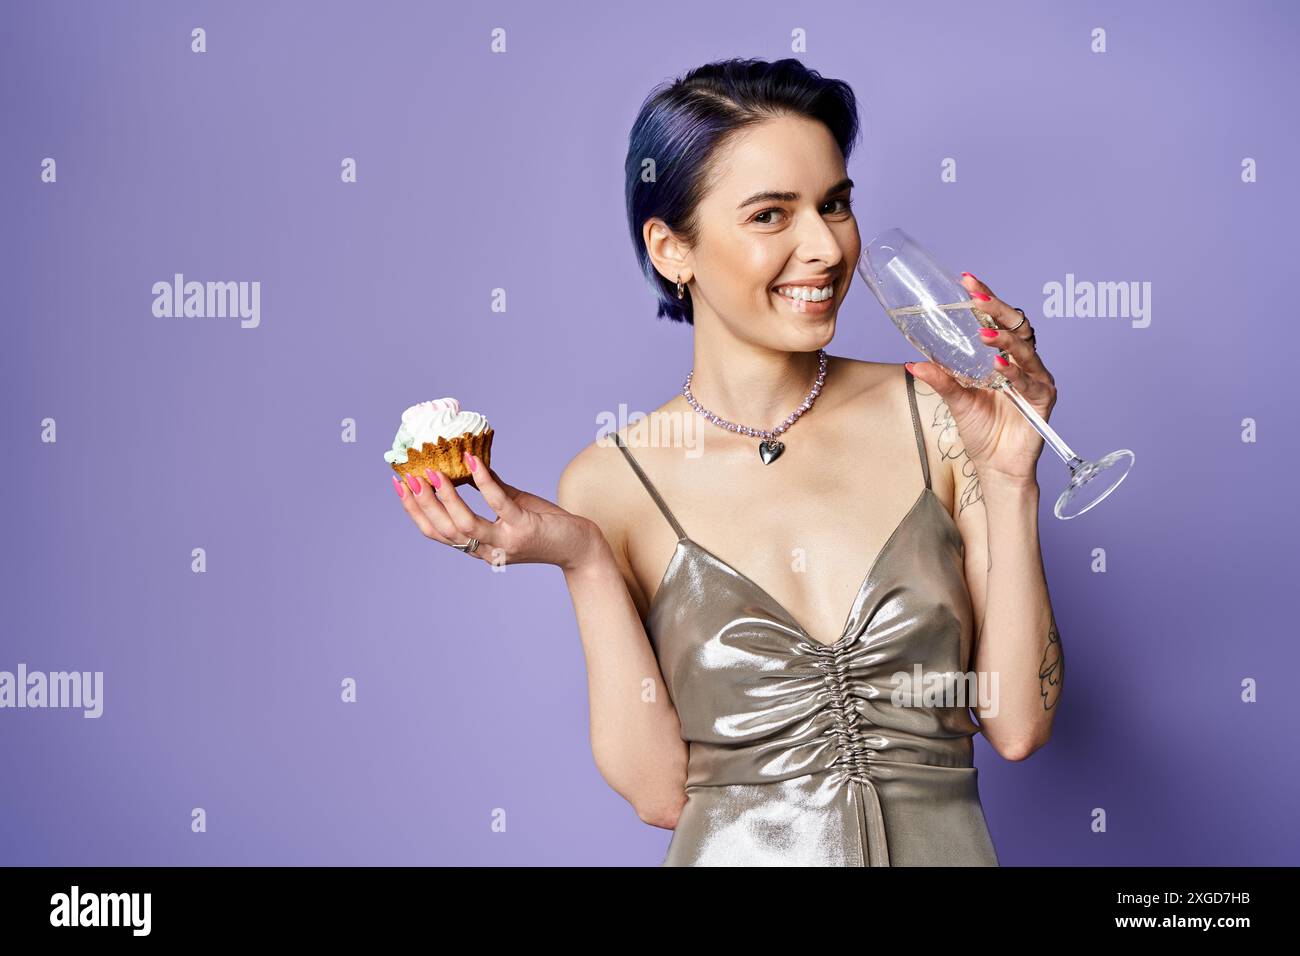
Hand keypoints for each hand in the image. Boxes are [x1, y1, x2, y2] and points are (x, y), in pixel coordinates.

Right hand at [392, 453, 599, 570]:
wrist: (579, 545)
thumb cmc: (546, 525)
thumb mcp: (512, 505)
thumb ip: (490, 488)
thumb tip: (467, 461)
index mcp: (478, 546)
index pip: (437, 532)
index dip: (415, 511)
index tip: (399, 486)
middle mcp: (487, 549)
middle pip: (444, 531)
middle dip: (422, 505)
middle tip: (408, 478)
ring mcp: (505, 541)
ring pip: (464, 525)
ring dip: (445, 499)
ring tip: (433, 473)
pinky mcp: (523, 529)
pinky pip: (498, 504)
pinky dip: (483, 483)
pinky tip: (472, 463)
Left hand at [905, 273, 1056, 486]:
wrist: (996, 465)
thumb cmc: (981, 430)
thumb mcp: (956, 400)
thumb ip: (941, 379)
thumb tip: (912, 362)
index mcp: (1003, 355)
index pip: (997, 319)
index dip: (986, 299)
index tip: (968, 281)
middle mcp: (1023, 361)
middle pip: (1016, 325)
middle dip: (997, 309)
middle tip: (977, 299)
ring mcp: (1035, 378)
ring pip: (1026, 349)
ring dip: (1005, 340)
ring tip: (985, 335)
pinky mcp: (1043, 398)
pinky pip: (1030, 381)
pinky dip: (1016, 373)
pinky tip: (1001, 367)